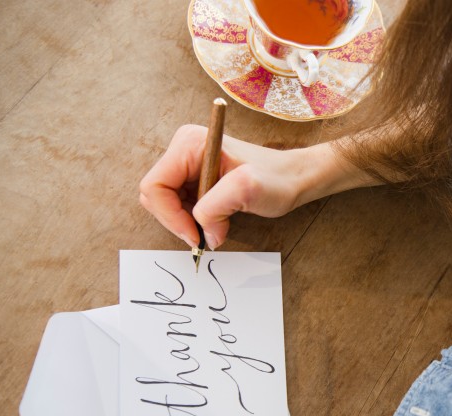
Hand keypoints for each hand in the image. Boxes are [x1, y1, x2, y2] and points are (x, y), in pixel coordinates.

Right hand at [139, 125, 369, 248]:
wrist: (296, 178)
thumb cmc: (278, 179)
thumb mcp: (248, 190)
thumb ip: (215, 208)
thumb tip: (203, 233)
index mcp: (189, 144)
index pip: (155, 186)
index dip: (170, 216)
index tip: (195, 236)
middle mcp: (184, 150)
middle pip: (156, 195)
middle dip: (177, 220)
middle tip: (205, 236)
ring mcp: (189, 163)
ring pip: (166, 202)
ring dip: (186, 222)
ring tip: (216, 226)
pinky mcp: (196, 177)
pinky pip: (180, 204)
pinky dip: (193, 219)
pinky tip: (216, 221)